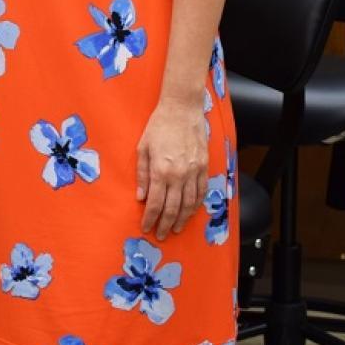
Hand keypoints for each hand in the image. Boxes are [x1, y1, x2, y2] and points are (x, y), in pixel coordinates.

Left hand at [136, 98, 208, 240]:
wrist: (182, 110)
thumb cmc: (159, 126)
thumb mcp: (142, 148)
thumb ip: (141, 174)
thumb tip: (140, 197)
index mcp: (160, 170)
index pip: (155, 203)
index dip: (150, 219)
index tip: (146, 228)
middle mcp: (178, 175)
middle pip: (173, 208)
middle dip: (165, 224)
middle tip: (161, 235)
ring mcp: (194, 172)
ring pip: (189, 204)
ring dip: (182, 219)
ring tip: (175, 229)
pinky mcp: (204, 167)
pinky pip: (201, 192)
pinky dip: (196, 205)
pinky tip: (191, 212)